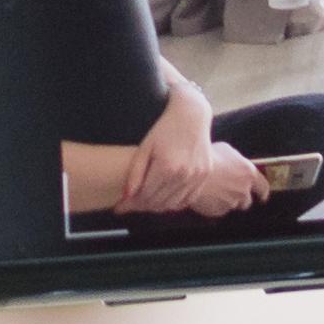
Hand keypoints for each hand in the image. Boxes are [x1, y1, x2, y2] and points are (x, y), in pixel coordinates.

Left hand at [117, 83, 265, 218]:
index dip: (130, 203)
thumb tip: (127, 196)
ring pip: (173, 204)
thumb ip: (135, 173)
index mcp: (166, 167)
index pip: (145, 195)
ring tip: (145, 202)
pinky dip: (176, 203)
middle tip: (130, 205)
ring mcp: (197, 176)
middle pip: (159, 202)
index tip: (119, 207)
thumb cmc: (164, 129)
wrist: (191, 116)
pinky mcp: (205, 175)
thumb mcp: (145, 147)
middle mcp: (184, 174)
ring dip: (158, 207)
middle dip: (141, 206)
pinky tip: (165, 199)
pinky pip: (189, 199)